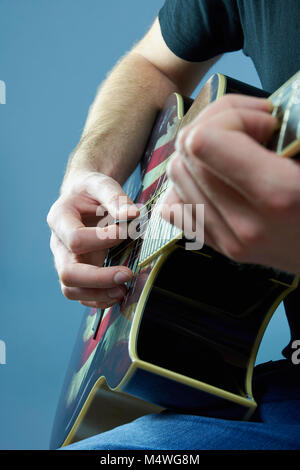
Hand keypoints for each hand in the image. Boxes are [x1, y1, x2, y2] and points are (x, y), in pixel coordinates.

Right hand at [47, 171, 138, 307]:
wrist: (84, 199)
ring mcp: (64, 261)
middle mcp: (57, 244)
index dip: (103, 239)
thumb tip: (132, 214)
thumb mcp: (101, 184)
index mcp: (59, 219)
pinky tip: (118, 293)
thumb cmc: (92, 191)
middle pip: (67, 272)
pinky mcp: (76, 272)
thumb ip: (115, 197)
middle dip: (98, 278)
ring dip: (98, 294)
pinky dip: (98, 299)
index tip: (129, 231)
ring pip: (71, 289)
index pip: (75, 239)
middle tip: (127, 274)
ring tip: (123, 290)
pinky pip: (80, 295)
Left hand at [161, 94, 299, 273]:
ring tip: (237, 153)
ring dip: (200, 153)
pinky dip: (187, 187)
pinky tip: (215, 180)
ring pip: (176, 175)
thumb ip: (289, 132)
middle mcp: (246, 223)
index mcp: (278, 196)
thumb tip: (252, 114)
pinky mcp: (220, 248)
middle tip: (254, 132)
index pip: (202, 141)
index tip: (264, 122)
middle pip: (187, 152)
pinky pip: (173, 207)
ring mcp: (229, 240)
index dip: (232, 116)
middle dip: (217, 127)